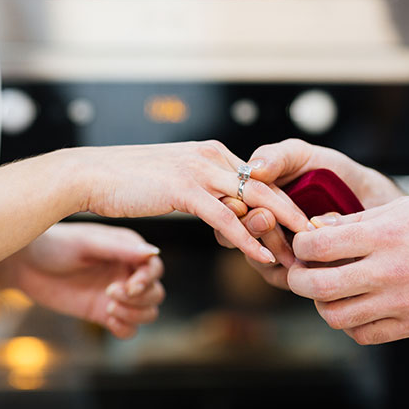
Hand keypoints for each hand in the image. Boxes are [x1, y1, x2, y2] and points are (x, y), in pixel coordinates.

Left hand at [0, 222, 164, 338]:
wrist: (24, 264)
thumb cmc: (54, 245)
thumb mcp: (87, 244)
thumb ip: (121, 249)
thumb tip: (153, 252)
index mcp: (128, 249)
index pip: (154, 268)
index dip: (148, 280)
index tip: (129, 286)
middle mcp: (126, 271)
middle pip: (155, 293)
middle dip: (139, 298)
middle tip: (110, 293)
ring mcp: (116, 294)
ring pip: (147, 312)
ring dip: (134, 314)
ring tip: (108, 306)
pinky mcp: (102, 312)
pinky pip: (128, 328)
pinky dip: (125, 328)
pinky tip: (108, 319)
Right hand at [77, 141, 309, 263]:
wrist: (90, 174)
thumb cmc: (127, 180)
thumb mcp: (172, 177)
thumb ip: (199, 186)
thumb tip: (215, 205)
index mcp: (211, 152)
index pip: (259, 178)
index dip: (284, 201)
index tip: (302, 224)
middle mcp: (211, 156)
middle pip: (267, 187)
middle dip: (295, 214)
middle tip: (318, 239)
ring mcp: (199, 170)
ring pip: (254, 200)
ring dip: (280, 229)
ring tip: (300, 253)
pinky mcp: (184, 189)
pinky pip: (225, 218)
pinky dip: (247, 238)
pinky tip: (263, 256)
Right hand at [215, 139, 402, 287]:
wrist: (371, 196)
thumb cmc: (331, 172)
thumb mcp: (301, 156)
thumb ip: (277, 157)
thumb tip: (255, 169)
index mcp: (251, 200)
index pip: (226, 209)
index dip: (229, 209)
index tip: (240, 204)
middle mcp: (258, 228)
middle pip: (232, 237)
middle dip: (248, 228)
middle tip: (266, 219)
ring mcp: (275, 252)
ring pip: (257, 260)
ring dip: (271, 248)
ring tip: (295, 235)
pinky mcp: (297, 272)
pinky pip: (283, 277)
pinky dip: (292, 268)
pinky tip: (307, 256)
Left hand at [287, 196, 408, 343]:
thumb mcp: (402, 208)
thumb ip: (355, 220)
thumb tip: (315, 227)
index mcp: (384, 235)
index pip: (318, 245)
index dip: (300, 245)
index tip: (303, 244)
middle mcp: (389, 271)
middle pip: (318, 286)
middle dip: (298, 279)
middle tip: (299, 272)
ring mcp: (400, 303)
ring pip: (336, 316)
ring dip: (322, 304)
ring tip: (327, 290)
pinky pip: (363, 335)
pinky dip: (349, 324)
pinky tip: (353, 307)